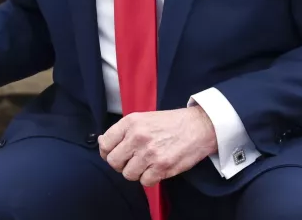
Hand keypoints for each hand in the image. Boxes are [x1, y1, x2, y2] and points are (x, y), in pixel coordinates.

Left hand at [98, 107, 216, 186]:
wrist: (198, 127)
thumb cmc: (170, 123)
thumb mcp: (143, 118)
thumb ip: (123, 131)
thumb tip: (103, 142)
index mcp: (130, 122)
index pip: (105, 143)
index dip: (107, 152)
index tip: (113, 153)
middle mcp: (137, 137)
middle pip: (113, 161)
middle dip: (120, 164)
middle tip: (131, 161)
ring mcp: (149, 153)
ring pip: (128, 174)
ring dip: (136, 173)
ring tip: (146, 165)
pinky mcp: (162, 166)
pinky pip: (145, 182)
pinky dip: (149, 179)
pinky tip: (156, 169)